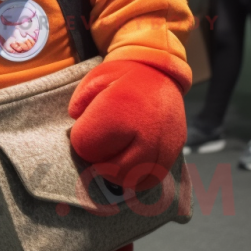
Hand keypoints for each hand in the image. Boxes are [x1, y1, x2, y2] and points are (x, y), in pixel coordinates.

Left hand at [68, 60, 185, 191]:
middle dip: (96, 160)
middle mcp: (145, 129)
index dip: (80, 138)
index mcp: (120, 108)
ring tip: (110, 156)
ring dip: (114, 173)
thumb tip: (76, 121)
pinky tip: (127, 163)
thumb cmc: (124, 77)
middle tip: (96, 145)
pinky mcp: (174, 151)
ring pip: (130, 178)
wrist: (162, 72)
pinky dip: (135, 177)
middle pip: (109, 168)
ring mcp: (162, 144)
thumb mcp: (94, 79)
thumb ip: (79, 103)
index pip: (86, 145)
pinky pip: (151, 178)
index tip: (84, 127)